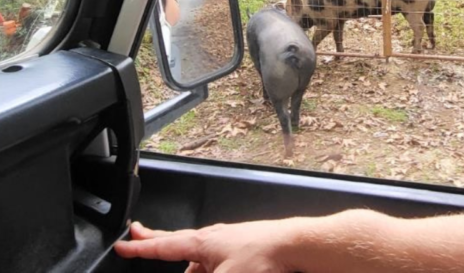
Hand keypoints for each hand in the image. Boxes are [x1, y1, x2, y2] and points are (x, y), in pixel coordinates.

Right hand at [115, 221, 300, 272]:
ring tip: (185, 268)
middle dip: (158, 242)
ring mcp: (231, 242)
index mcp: (203, 242)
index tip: (123, 244)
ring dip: (189, 265)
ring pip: (201, 255)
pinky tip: (214, 270)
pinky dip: (209, 266)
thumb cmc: (264, 258)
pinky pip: (219, 259)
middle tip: (140, 236)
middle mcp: (215, 238)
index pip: (164, 246)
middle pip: (179, 242)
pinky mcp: (246, 249)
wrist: (297, 246)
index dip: (141, 247)